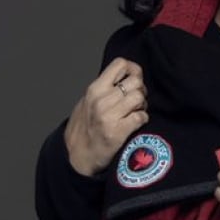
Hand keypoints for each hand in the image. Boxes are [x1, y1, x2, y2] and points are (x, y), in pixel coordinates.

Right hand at [63, 58, 147, 175]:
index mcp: (94, 89)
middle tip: (137, 100)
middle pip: (136, 82)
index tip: (134, 79)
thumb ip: (104, 88)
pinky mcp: (118, 131)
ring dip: (142, 105)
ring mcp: (109, 116)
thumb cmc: (84, 129)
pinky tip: (136, 123)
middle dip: (141, 90)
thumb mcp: (87, 101)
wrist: (77, 156)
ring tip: (135, 112)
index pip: (120, 64)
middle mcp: (101, 100)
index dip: (134, 69)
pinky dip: (142, 119)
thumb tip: (125, 77)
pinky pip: (141, 117)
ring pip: (139, 98)